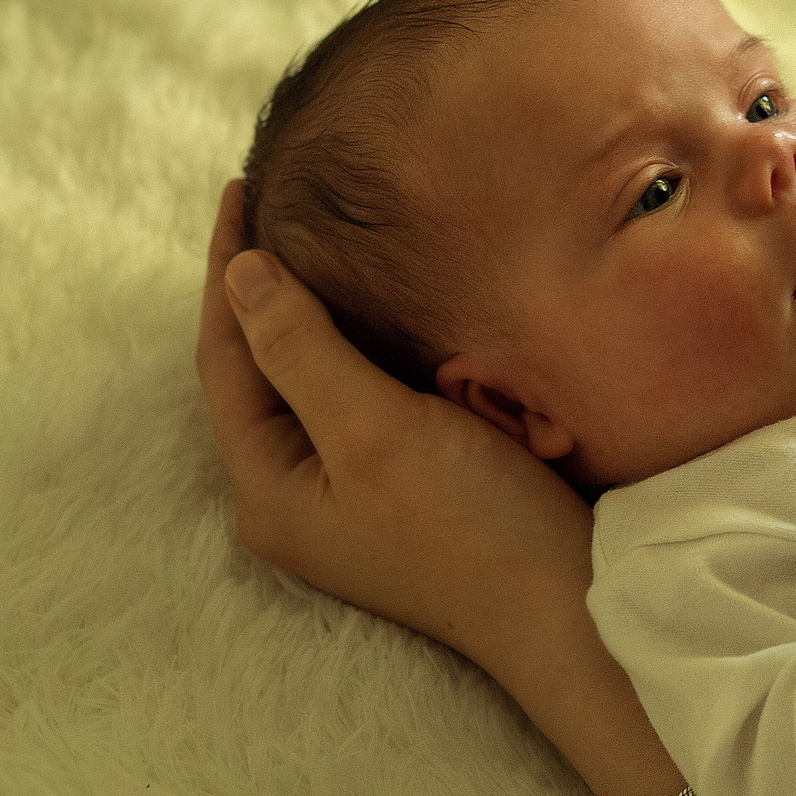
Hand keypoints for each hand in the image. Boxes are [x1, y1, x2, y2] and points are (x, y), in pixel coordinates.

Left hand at [195, 179, 595, 668]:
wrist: (571, 607)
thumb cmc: (472, 526)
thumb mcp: (375, 430)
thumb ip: (301, 350)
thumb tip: (239, 272)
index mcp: (267, 490)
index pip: (224, 358)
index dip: (226, 271)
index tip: (240, 187)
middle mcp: (294, 497)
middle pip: (257, 371)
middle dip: (258, 289)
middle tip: (270, 199)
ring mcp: (347, 498)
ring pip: (306, 382)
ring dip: (307, 311)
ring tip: (312, 233)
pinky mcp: (399, 490)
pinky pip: (354, 398)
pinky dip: (354, 342)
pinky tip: (375, 303)